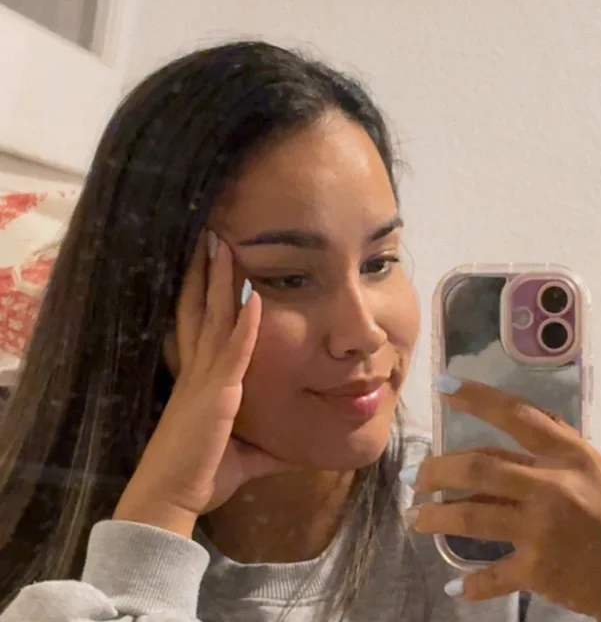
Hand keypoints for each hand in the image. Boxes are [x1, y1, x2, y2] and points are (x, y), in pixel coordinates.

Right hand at [114, 229, 289, 537]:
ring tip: (223, 245)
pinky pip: (234, 352)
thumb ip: (266, 442)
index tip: (207, 260)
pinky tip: (254, 297)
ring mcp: (205, 379)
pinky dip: (245, 324)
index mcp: (199, 379)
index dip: (201, 290)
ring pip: (213, 319)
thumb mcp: (242, 453)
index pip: (199, 323)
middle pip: (200, 309)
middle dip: (205, 271)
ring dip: (221, 282)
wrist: (170, 501)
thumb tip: (293, 446)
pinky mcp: (216, 395)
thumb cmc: (199, 476)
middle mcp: (198, 370)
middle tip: (211, 235)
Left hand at [407, 378, 600, 621]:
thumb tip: (498, 439)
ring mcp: (543, 529)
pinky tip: (454, 583)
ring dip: (437, 516)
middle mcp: (552, 486)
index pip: (515, 415)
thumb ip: (550, 452)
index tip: (442, 385)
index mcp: (568, 455)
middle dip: (436, 470)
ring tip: (416, 516)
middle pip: (478, 467)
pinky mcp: (540, 571)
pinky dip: (471, 582)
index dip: (476, 398)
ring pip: (472, 515)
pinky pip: (493, 574)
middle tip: (414, 476)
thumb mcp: (594, 470)